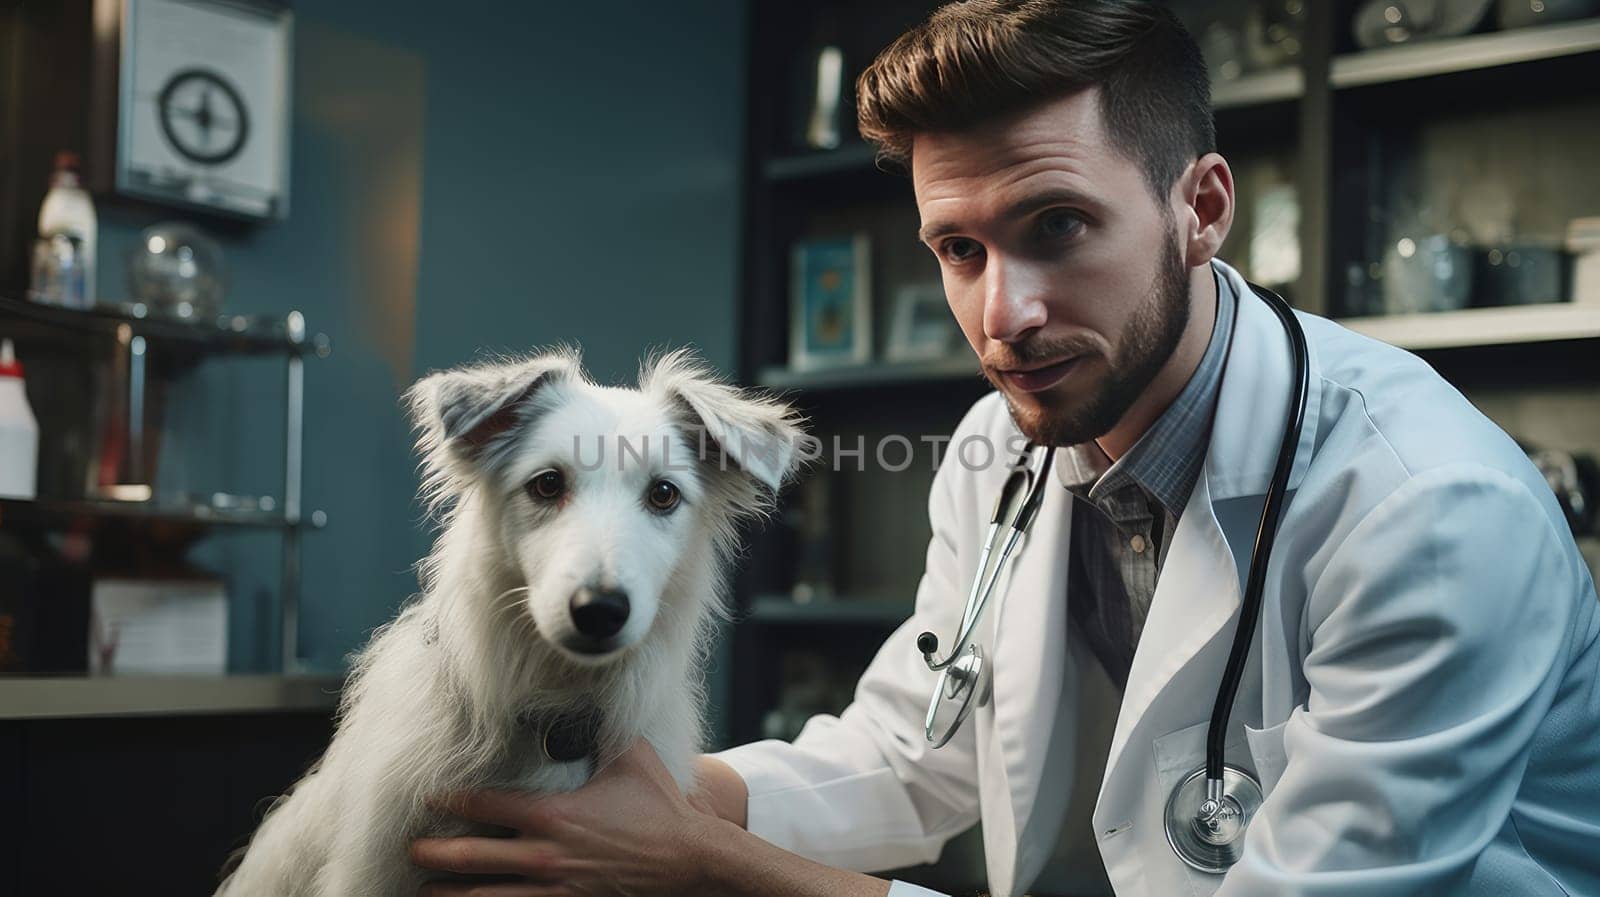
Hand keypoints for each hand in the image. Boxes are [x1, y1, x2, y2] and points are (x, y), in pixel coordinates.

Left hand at [411, 739, 723, 896]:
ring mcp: (553, 889)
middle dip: (432, 854)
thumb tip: (581, 702)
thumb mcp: (628, 757)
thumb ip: (597, 733)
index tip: (428, 797)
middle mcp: (544, 854)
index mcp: (553, 814)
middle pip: (470, 858)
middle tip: (411, 850)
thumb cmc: (659, 807)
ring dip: (449, 893)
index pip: (484, 805)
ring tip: (424, 889)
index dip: (450, 800)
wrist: (689, 859)